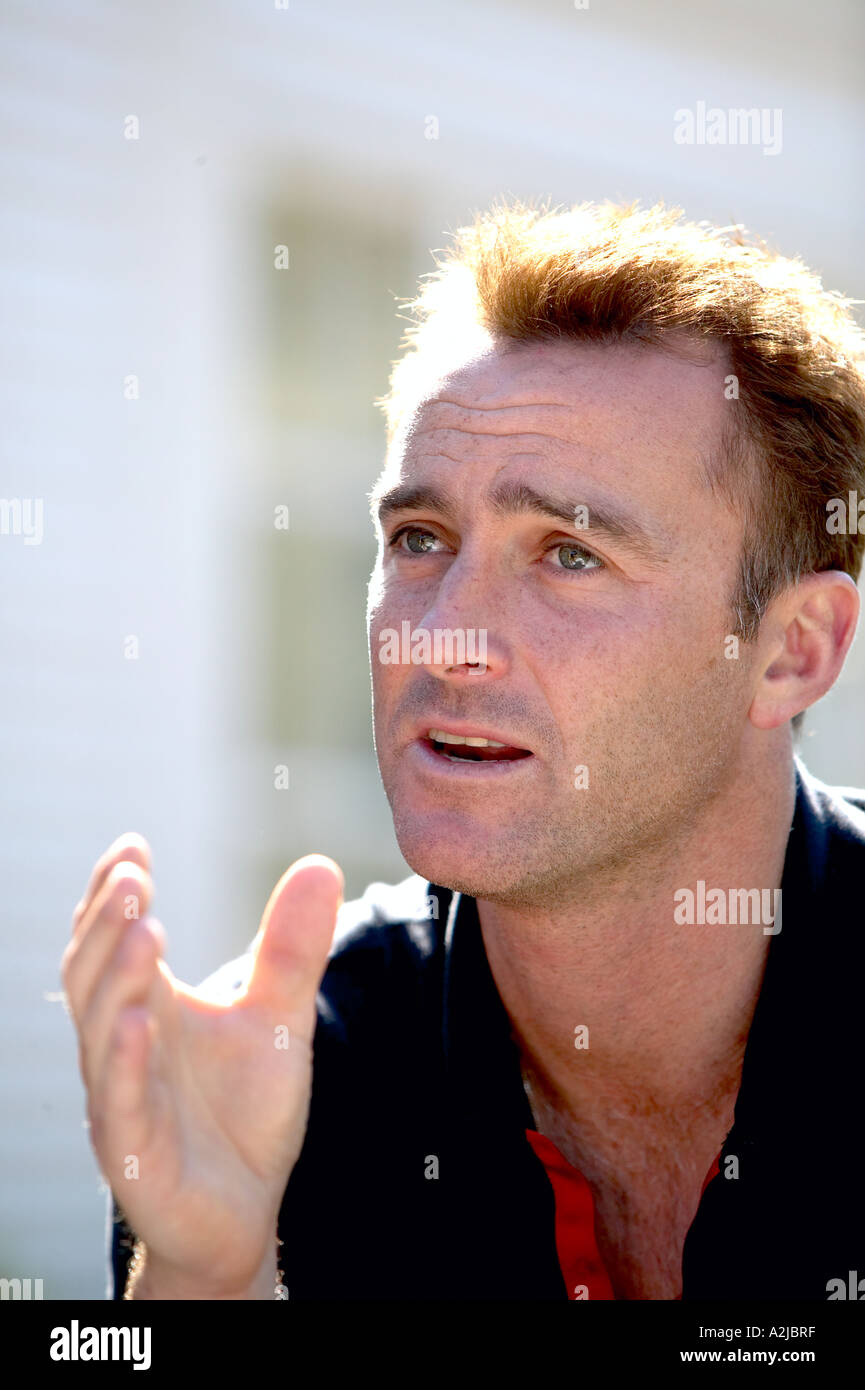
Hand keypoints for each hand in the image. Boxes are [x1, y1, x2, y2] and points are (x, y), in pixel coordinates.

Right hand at [61, 833, 341, 1296]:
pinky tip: (139, 1021)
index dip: (112, 893)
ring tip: (143, 928)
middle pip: (95, 973)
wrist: (244, 1211)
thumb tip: (322, 862)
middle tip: (132, 877)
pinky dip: (124, 1059)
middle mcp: (123, 1044)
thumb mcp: (279, 1019)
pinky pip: (119, 1102)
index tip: (133, 846)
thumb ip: (292, 949)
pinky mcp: (134, 1151)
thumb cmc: (245, 1112)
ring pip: (100, 1029)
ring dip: (116, 976)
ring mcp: (123, 1097)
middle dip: (108, 922)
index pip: (113, 938)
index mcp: (149, 1006)